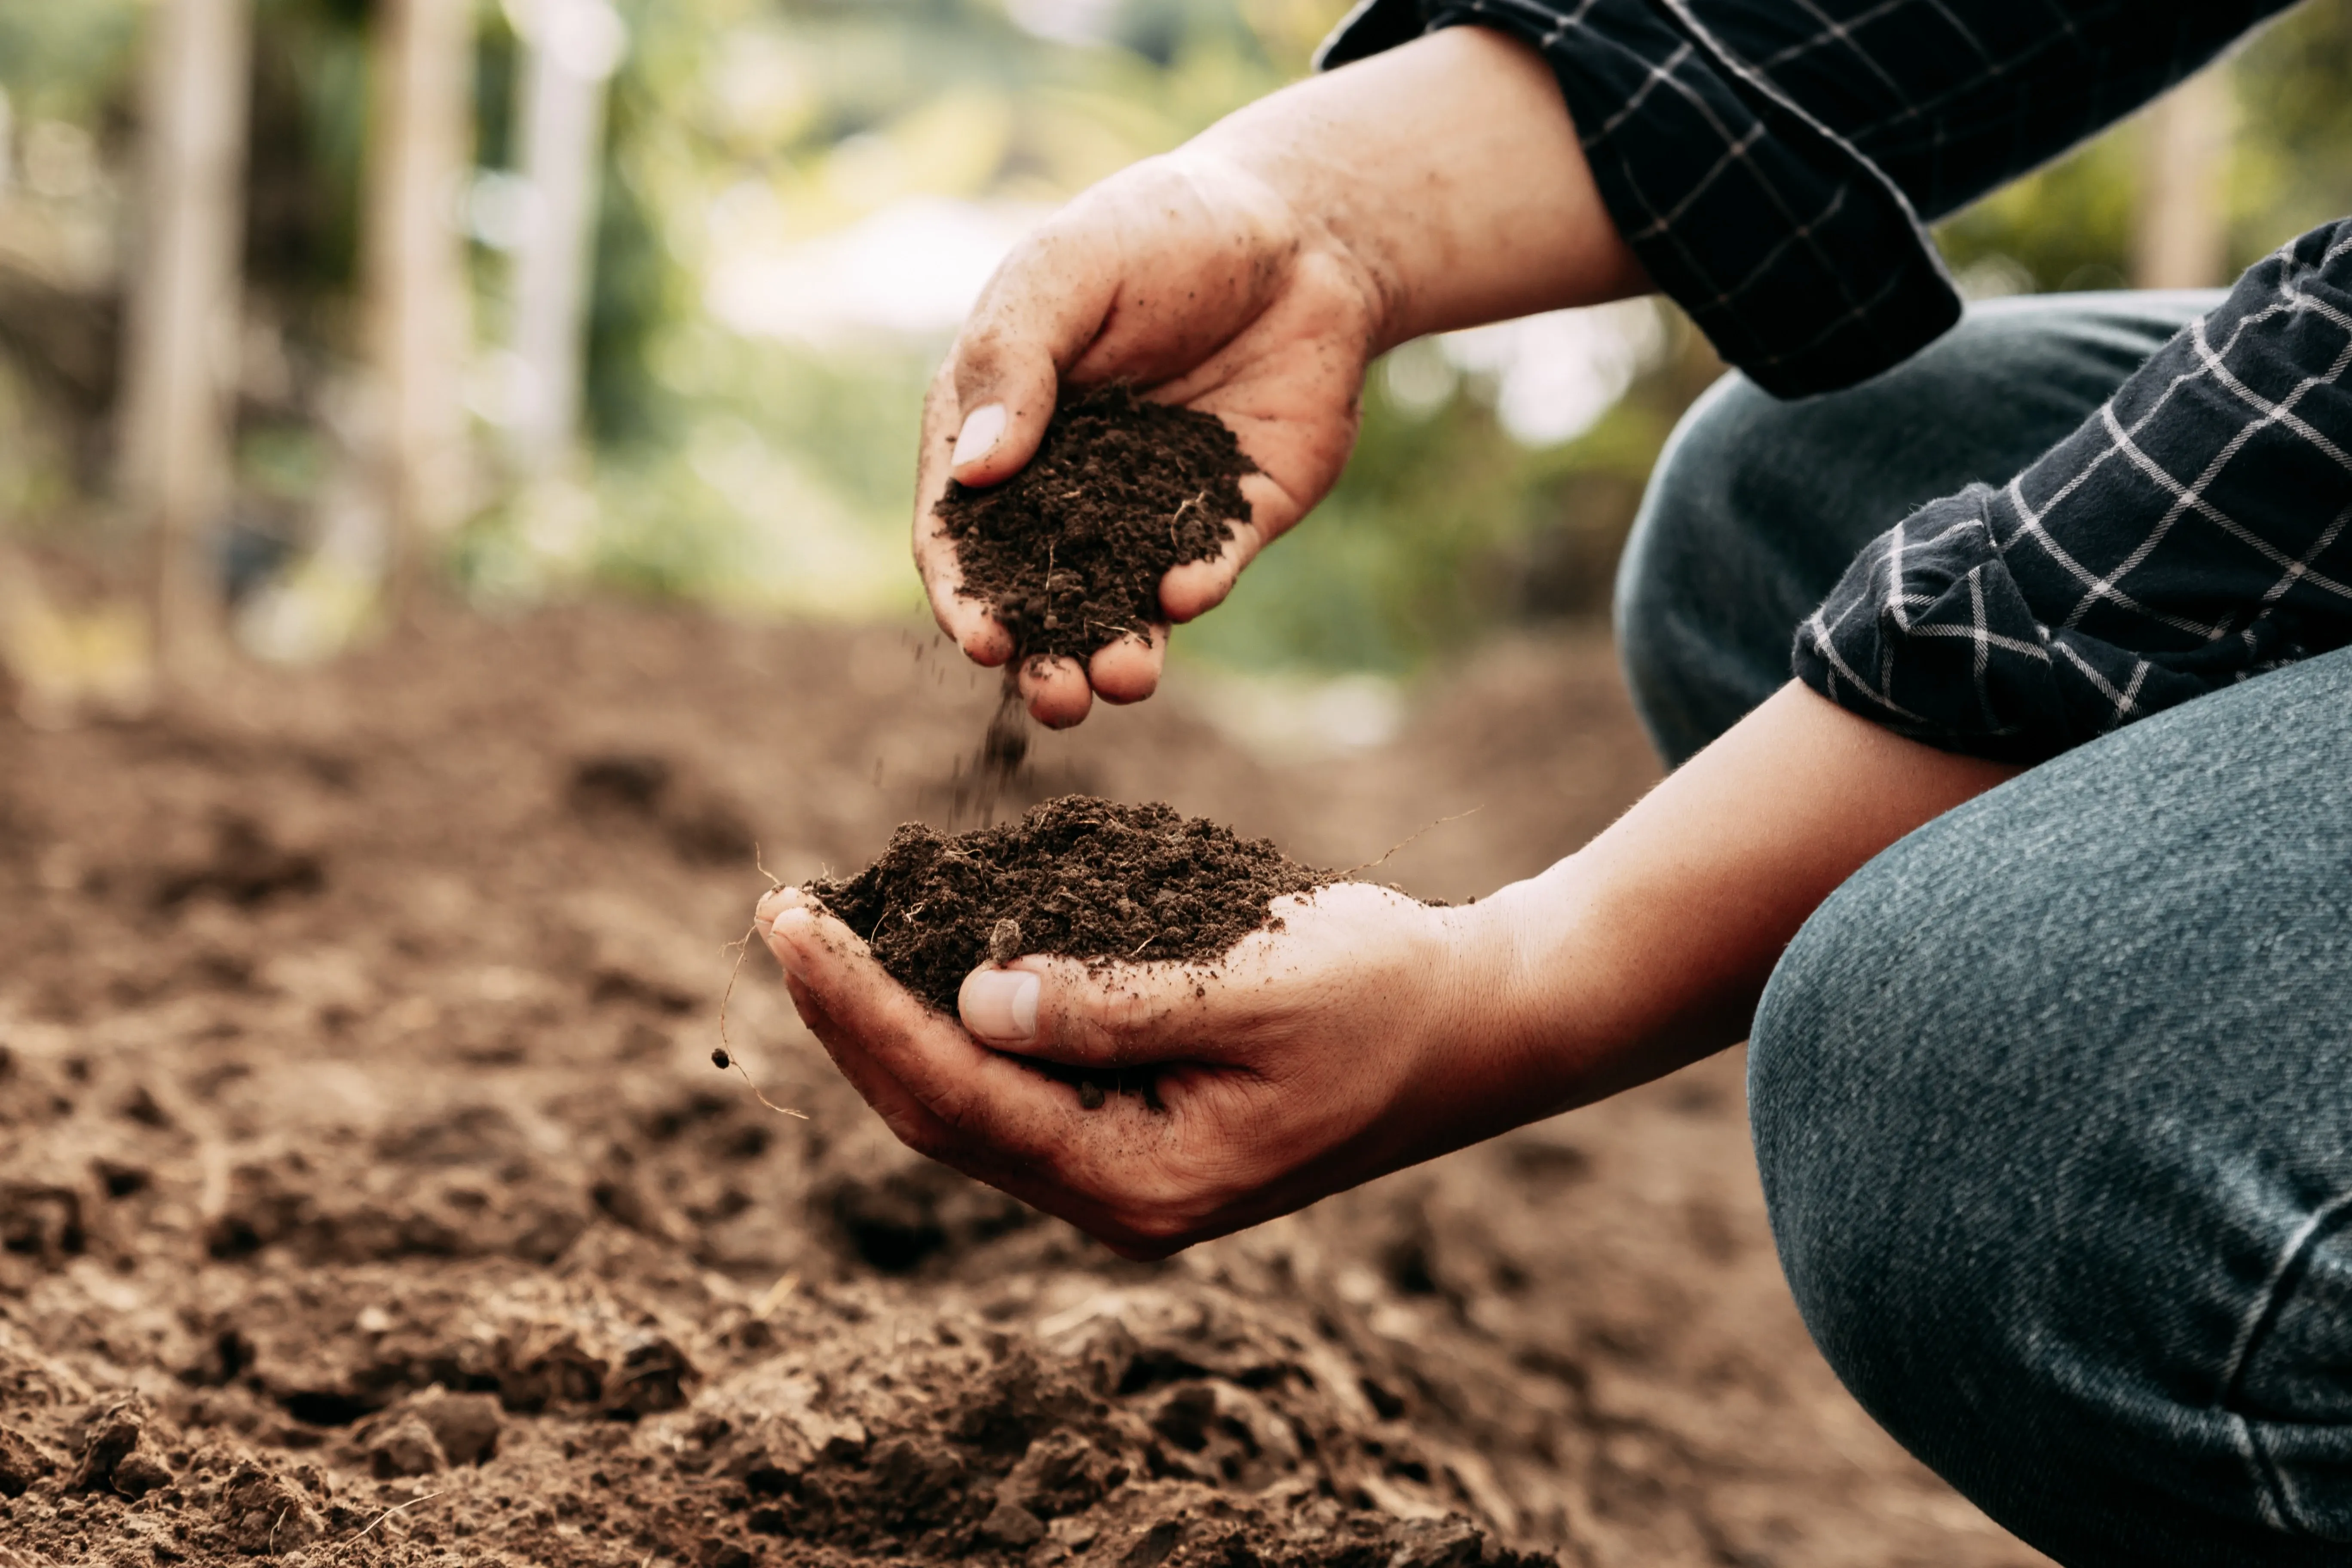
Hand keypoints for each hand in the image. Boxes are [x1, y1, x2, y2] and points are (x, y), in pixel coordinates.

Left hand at [757, 879, 1531, 1256]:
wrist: (1475, 1026)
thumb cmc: (1384, 993)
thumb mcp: (1255, 986)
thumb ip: (1112, 1004)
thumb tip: (971, 1001)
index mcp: (1145, 1182)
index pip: (961, 1096)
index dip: (864, 1009)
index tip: (796, 921)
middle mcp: (1119, 1196)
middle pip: (940, 1114)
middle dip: (851, 1015)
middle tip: (782, 913)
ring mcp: (1126, 1170)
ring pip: (966, 1104)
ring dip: (889, 1019)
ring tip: (821, 934)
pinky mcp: (1136, 1126)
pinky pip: (1014, 1083)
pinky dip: (954, 1019)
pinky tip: (918, 959)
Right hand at [914, 153, 1377, 728]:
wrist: (1300, 229)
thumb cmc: (1158, 231)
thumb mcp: (1064, 272)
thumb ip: (1013, 364)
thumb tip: (972, 473)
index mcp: (1000, 429)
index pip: (960, 531)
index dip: (963, 594)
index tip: (982, 641)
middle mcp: (1067, 485)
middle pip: (1039, 594)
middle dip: (1044, 656)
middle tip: (1058, 698)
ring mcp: (1148, 510)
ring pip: (1121, 605)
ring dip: (1117, 651)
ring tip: (1125, 679)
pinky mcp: (1230, 516)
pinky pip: (1206, 568)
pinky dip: (1194, 586)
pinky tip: (1188, 591)